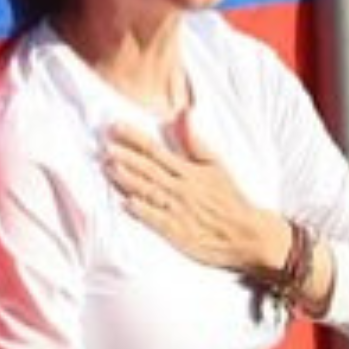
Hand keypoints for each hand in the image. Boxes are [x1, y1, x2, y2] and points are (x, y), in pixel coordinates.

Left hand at [103, 119, 273, 272]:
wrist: (245, 234)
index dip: (133, 138)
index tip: (115, 127)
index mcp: (188, 171)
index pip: (156, 150)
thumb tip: (183, 114)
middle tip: (104, 146)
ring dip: (127, 180)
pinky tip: (125, 204)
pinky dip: (142, 211)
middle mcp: (180, 188)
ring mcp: (178, 210)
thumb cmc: (228, 199)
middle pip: (148, 169)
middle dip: (125, 156)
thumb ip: (195, 142)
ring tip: (108, 168)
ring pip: (149, 191)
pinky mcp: (177, 232)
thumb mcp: (216, 166)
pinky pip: (157, 220)